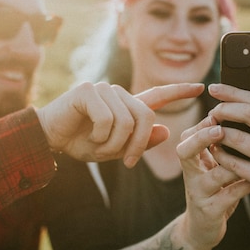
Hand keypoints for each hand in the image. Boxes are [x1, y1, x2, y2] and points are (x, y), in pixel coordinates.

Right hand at [36, 82, 203, 167]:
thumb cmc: (80, 142)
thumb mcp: (114, 149)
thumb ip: (140, 142)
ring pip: (126, 121)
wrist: (48, 138)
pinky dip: (100, 137)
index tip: (201, 87)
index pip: (158, 95)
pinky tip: (88, 137)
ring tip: (99, 147)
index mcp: (126, 105)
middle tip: (128, 163)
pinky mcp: (88, 90)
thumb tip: (166, 130)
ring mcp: (103, 89)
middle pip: (146, 116)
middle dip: (138, 145)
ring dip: (114, 145)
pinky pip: (107, 119)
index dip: (180, 91)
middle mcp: (117, 93)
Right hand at [176, 120, 249, 249]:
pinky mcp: (210, 211)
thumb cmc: (214, 187)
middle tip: (221, 130)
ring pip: (213, 175)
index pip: (189, 134)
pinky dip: (245, 185)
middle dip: (202, 138)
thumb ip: (219, 142)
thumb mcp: (211, 164)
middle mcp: (190, 173)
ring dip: (233, 164)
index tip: (219, 112)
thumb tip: (243, 109)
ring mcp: (199, 192)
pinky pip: (228, 195)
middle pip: (185, 151)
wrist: (202, 227)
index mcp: (191, 157)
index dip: (203, 124)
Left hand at [207, 55, 249, 223]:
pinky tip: (215, 148)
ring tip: (211, 128)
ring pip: (237, 139)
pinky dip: (220, 154)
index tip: (214, 87)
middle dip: (224, 108)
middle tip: (212, 109)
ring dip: (218, 131)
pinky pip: (234, 163)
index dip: (233, 92)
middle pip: (248, 115)